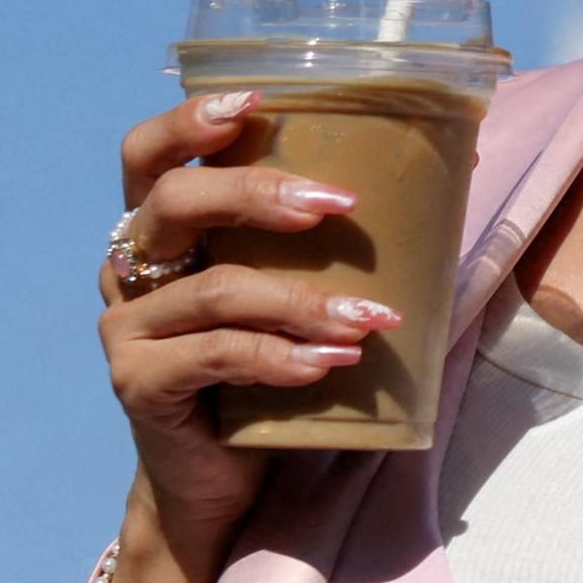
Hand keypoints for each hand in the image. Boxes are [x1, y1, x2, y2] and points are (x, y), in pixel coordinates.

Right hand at [96, 90, 398, 582]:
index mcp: (158, 227)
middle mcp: (129, 267)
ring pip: (215, 289)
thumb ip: (322, 234)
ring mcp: (125, 327)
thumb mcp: (286, 287)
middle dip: (257, 194)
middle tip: (336, 204)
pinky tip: (331, 364)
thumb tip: (457, 159)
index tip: (257, 104)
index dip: (189, 122)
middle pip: (176, 201)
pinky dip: (281, 357)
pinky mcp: (137, 383)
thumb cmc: (263, 367)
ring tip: (368, 317)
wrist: (218, 478)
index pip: (149, 154)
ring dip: (301, 299)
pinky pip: (216, 356)